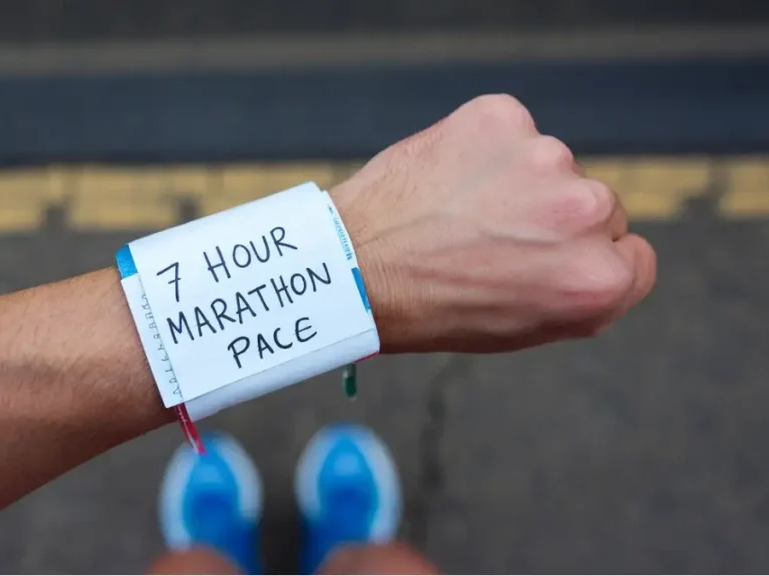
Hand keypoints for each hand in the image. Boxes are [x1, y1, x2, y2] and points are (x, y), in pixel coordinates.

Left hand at [332, 94, 656, 352]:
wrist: (354, 267)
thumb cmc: (432, 307)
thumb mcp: (525, 327)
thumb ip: (580, 289)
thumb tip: (603, 254)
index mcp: (599, 280)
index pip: (634, 256)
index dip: (587, 262)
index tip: (549, 264)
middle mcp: (586, 213)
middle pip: (598, 206)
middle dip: (555, 221)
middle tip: (493, 240)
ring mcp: (545, 158)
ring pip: (551, 166)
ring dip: (517, 182)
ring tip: (459, 212)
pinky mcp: (502, 119)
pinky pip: (510, 131)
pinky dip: (484, 149)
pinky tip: (447, 180)